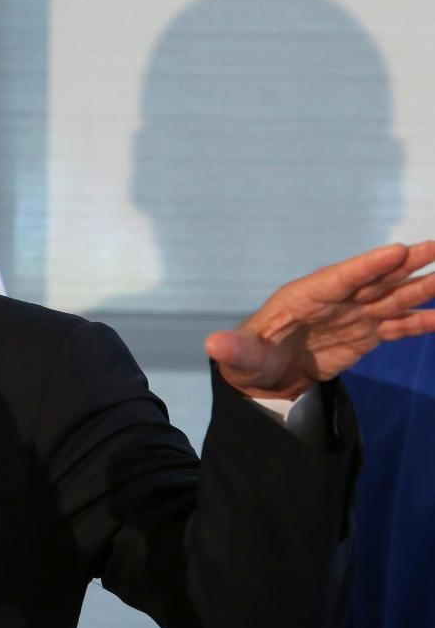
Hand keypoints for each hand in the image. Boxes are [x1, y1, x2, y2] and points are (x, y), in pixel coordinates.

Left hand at [206, 241, 434, 399]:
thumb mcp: (239, 358)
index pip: (337, 279)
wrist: (263, 377)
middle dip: (404, 265)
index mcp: (301, 299)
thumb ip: (234, 351)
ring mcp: (350, 316)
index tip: (396, 250)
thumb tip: (213, 345)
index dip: (366, 266)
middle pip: (372, 280)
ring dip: (420, 288)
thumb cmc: (248, 361)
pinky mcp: (362, 335)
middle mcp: (331, 301)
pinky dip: (418, 322)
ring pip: (390, 298)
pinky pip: (395, 326)